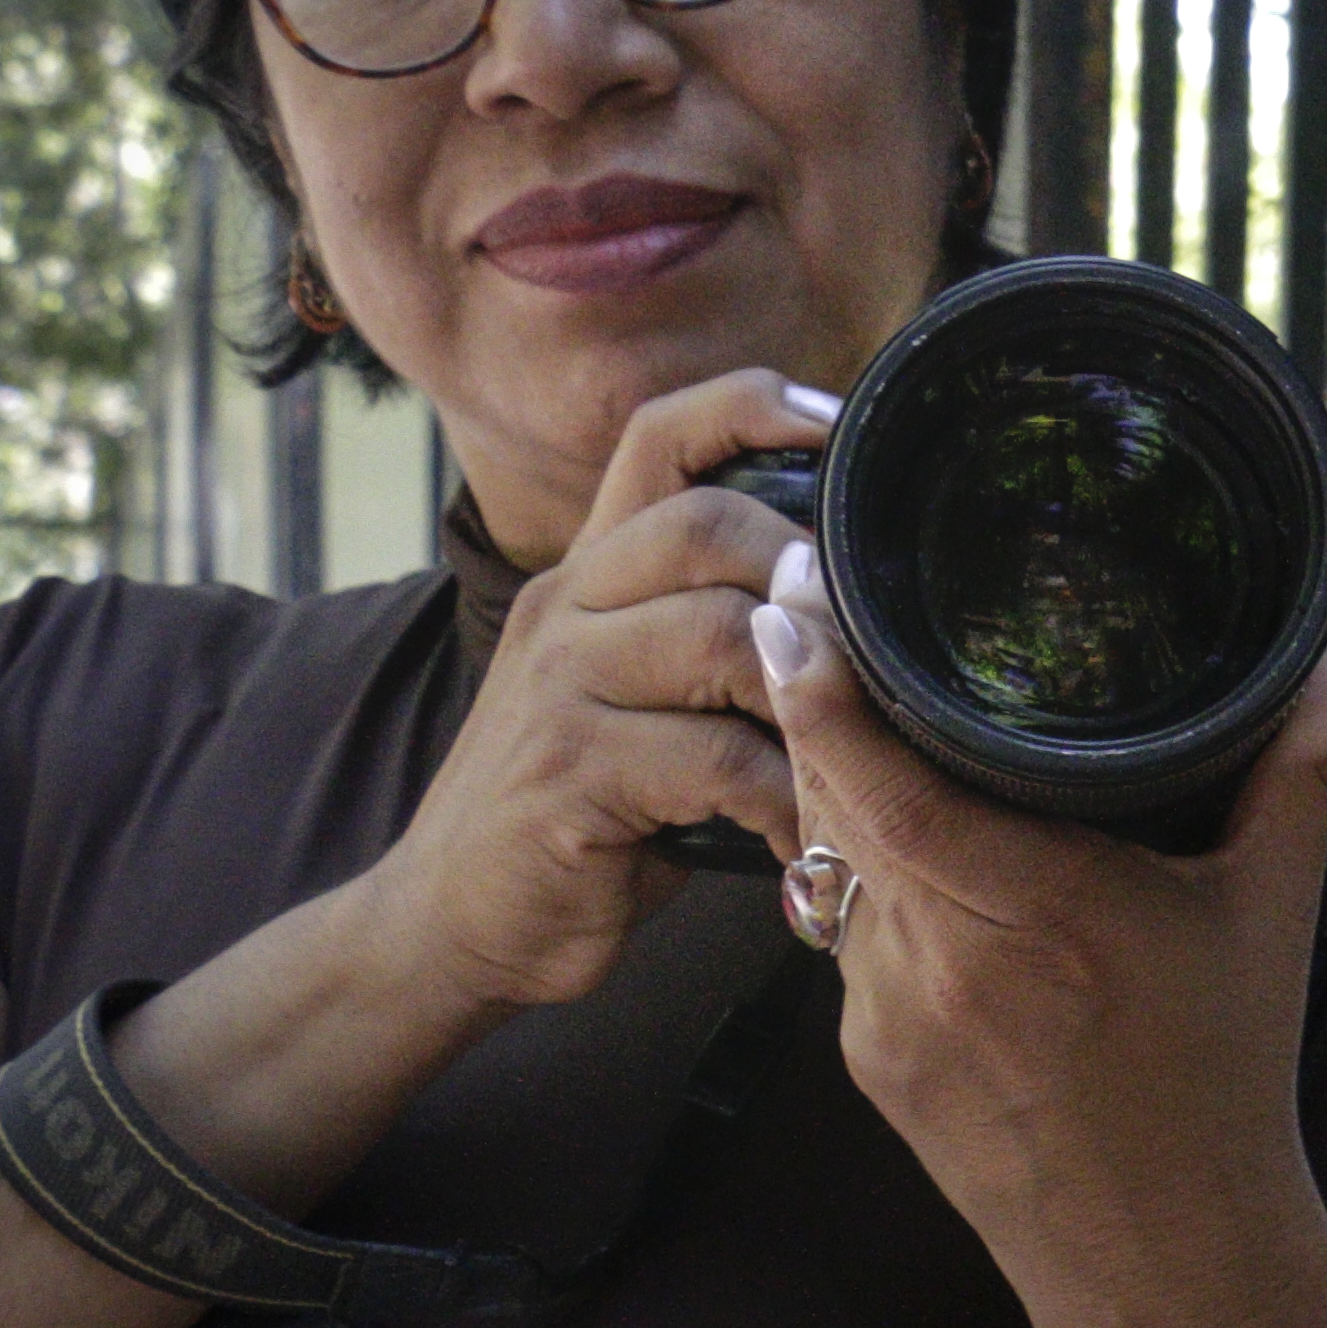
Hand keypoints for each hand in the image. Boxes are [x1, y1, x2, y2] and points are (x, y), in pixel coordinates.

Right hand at [358, 369, 833, 1017]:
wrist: (456, 919)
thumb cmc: (583, 807)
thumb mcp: (636, 697)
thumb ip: (712, 636)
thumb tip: (849, 604)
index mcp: (590, 575)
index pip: (657, 438)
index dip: (749, 408)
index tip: (837, 430)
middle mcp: (567, 609)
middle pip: (706, 526)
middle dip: (807, 576)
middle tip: (870, 653)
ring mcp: (559, 686)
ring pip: (723, 636)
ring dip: (813, 700)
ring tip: (855, 758)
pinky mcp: (571, 774)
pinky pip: (720, 760)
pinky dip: (790, 802)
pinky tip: (810, 842)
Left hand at [753, 536, 1326, 1273]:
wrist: (1168, 1264)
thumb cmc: (1225, 1087)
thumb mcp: (1271, 914)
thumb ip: (1309, 768)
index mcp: (1034, 912)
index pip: (880, 781)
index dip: (824, 690)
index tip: (797, 604)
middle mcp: (938, 964)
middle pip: (828, 802)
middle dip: (817, 712)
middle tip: (816, 616)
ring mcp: (886, 1019)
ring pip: (824, 868)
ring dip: (832, 793)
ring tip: (850, 716)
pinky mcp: (869, 1062)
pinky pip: (843, 937)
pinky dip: (860, 880)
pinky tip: (894, 847)